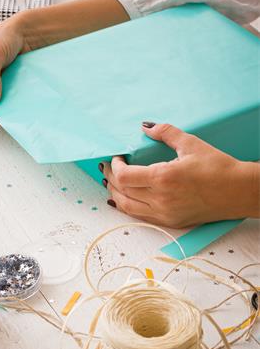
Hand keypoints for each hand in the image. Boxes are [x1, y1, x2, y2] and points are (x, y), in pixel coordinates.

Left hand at [101, 123, 259, 227]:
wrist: (239, 192)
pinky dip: (127, 206)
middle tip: (107, 168)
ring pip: (127, 206)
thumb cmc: (218, 167)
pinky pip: (140, 216)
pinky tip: (123, 198)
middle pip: (122, 191)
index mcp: (163, 178)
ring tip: (111, 182)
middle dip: (111, 178)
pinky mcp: (170, 221)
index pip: (125, 176)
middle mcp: (161, 199)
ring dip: (115, 193)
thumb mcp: (191, 144)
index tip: (116, 158)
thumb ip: (165, 133)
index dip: (115, 166)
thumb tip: (145, 126)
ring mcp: (165, 213)